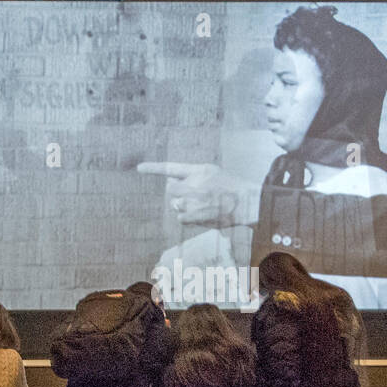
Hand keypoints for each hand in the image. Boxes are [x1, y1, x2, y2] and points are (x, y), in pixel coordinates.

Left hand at [138, 161, 259, 227]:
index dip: (153, 168)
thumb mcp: (213, 173)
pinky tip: (202, 215)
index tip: (139, 168)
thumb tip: (172, 182)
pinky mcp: (194, 215)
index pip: (171, 168)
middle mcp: (194, 184)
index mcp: (199, 170)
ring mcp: (193, 200)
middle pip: (170, 189)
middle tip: (192, 196)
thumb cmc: (232, 189)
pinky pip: (180, 218)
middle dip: (177, 194)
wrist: (247, 203)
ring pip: (175, 205)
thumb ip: (193, 175)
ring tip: (202, 206)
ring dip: (184, 207)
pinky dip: (188, 219)